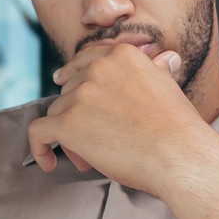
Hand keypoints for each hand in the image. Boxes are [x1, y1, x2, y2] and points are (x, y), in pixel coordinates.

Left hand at [27, 42, 214, 195]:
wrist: (180, 155)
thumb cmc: (178, 128)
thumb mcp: (167, 86)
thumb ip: (156, 70)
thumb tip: (167, 58)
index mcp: (121, 56)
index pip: (85, 61)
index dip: (72, 75)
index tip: (62, 82)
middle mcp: (98, 69)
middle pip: (70, 91)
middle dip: (79, 115)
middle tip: (97, 141)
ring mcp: (81, 95)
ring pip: (57, 114)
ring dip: (69, 137)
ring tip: (91, 159)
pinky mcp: (68, 123)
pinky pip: (38, 132)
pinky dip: (39, 147)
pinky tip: (49, 162)